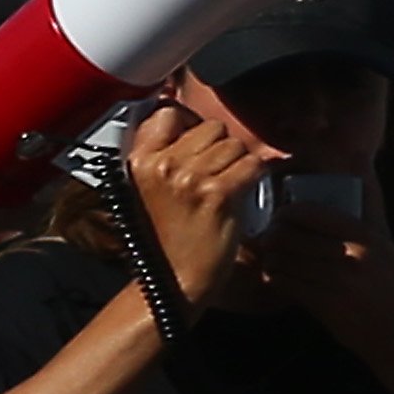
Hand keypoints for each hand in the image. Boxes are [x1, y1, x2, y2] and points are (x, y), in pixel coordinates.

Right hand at [122, 98, 276, 312]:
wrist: (173, 280)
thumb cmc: (166, 236)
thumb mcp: (149, 188)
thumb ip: (164, 154)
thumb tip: (189, 117)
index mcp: (139, 161)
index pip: (168, 112)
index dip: (190, 124)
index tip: (198, 143)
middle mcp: (162, 165)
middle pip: (211, 127)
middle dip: (220, 148)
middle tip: (215, 176)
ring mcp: (190, 178)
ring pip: (235, 145)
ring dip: (239, 164)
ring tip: (226, 188)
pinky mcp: (218, 194)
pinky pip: (252, 165)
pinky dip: (255, 178)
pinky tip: (241, 194)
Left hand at [261, 197, 393, 364]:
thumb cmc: (385, 280)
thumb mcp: (384, 239)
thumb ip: (370, 201)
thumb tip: (361, 158)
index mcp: (364, 234)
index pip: (308, 212)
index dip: (286, 212)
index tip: (282, 217)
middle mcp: (352, 255)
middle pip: (289, 235)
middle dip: (272, 237)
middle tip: (269, 240)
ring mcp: (337, 280)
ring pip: (282, 259)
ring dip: (271, 259)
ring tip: (273, 259)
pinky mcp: (324, 303)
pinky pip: (284, 283)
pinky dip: (275, 279)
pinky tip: (280, 278)